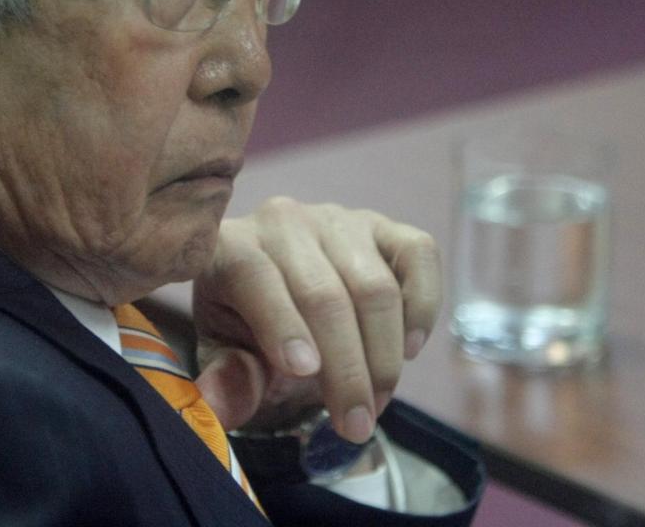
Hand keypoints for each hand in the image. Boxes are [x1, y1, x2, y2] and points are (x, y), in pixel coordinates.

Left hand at [190, 197, 441, 443]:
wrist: (286, 297)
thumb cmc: (249, 328)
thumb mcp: (229, 356)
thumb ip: (229, 378)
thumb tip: (221, 405)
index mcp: (230, 246)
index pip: (254, 276)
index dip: (281, 323)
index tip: (304, 372)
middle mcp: (283, 222)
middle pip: (323, 293)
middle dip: (346, 368)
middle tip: (355, 425)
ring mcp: (338, 220)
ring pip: (374, 286)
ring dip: (383, 356)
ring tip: (377, 403)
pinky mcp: (385, 227)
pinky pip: (419, 256)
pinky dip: (422, 306)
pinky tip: (408, 348)